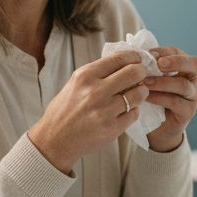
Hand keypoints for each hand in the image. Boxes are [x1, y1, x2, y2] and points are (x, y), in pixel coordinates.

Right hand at [28, 51, 148, 172]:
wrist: (54, 139)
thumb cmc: (65, 110)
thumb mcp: (75, 84)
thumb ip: (98, 73)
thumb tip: (124, 61)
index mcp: (85, 76)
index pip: (119, 58)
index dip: (134, 56)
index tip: (138, 59)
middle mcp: (95, 91)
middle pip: (133, 73)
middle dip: (142, 72)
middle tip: (142, 75)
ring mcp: (105, 111)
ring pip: (138, 94)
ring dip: (141, 92)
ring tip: (137, 93)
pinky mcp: (112, 128)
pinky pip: (134, 114)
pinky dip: (133, 110)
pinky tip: (126, 110)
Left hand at [143, 46, 196, 152]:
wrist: (157, 128)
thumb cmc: (152, 98)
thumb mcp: (150, 80)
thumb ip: (147, 67)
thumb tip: (132, 53)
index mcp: (184, 67)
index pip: (178, 52)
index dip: (164, 51)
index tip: (147, 54)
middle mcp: (193, 80)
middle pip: (195, 65)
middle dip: (176, 62)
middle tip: (158, 63)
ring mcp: (193, 96)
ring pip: (183, 85)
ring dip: (162, 82)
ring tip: (145, 82)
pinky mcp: (188, 112)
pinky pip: (176, 102)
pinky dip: (160, 98)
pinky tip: (146, 97)